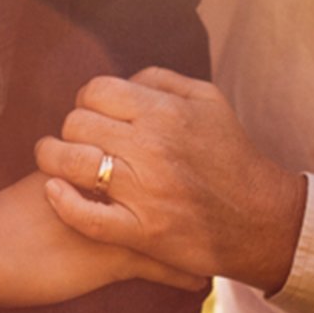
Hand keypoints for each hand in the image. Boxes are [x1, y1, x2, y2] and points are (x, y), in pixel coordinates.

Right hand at [0, 173, 204, 312]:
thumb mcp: (48, 184)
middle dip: (197, 195)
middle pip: (171, 184)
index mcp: (94, 160)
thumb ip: (77, 174)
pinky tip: (199, 281)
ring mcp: (115, 219)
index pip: (150, 153)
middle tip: (219, 204)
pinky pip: (160, 266)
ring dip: (197, 238)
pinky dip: (182, 274)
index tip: (199, 173)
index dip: (178, 164)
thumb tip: (95, 174)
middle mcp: (111, 184)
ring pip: (173, 225)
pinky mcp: (110, 256)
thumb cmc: (4, 217)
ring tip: (218, 247)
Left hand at [35, 68, 308, 291]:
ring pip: (70, 164)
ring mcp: (144, 192)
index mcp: (165, 112)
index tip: (92, 114)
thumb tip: (124, 80)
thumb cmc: (232, 156)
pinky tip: (54, 191)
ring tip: (53, 162)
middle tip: (79, 141)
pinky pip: (85, 216)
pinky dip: (62, 202)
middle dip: (72, 130)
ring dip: (53, 160)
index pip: (95, 91)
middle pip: (77, 124)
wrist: (260, 219)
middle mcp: (150, 148)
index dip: (86, 100)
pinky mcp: (141, 231)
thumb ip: (162, 80)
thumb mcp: (209, 101)